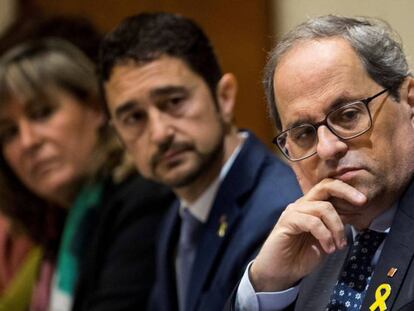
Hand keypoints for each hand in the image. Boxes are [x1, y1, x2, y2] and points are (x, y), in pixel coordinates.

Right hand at [250, 178, 366, 291]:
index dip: (347, 190)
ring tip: (339, 246)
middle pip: (324, 186)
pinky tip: (328, 248)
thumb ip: (335, 226)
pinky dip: (325, 235)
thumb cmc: (301, 256)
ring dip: (337, 228)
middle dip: (346, 192)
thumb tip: (353, 216)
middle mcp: (302, 205)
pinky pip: (312, 222)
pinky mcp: (287, 221)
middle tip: (362, 203)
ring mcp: (293, 212)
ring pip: (323, 208)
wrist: (281, 272)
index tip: (364, 201)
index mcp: (311, 207)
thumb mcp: (326, 240)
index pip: (328, 188)